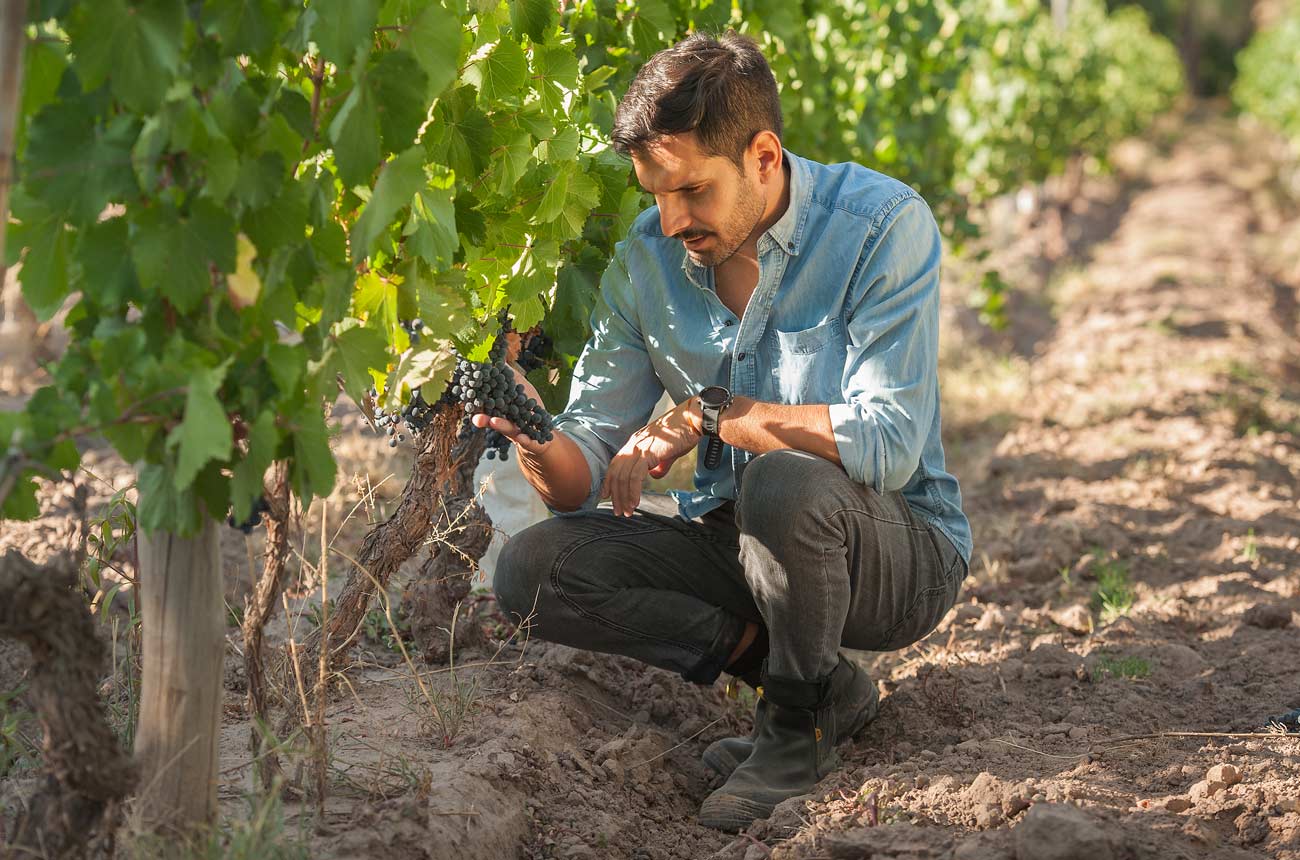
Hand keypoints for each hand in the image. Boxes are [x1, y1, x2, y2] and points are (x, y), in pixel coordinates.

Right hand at [468, 361, 549, 454]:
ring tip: (494, 422)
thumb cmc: (528, 405)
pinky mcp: (528, 440)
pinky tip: (522, 437)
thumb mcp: (520, 384)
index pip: (485, 402)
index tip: (469, 392)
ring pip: (505, 429)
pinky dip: (523, 439)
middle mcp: (503, 419)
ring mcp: (515, 431)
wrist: (544, 429)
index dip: (477, 398)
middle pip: (490, 418)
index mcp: (498, 406)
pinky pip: (525, 440)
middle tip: (474, 414)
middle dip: (483, 417)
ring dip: (499, 425)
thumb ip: (506, 372)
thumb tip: (493, 353)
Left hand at [601, 398, 702, 516]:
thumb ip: (659, 465)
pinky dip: (633, 491)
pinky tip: (635, 502)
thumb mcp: (667, 453)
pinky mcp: (648, 453)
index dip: (610, 482)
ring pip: (623, 477)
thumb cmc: (683, 434)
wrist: (692, 420)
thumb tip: (654, 476)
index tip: (608, 497)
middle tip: (620, 511)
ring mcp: (639, 448)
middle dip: (616, 495)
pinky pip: (635, 476)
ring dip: (624, 497)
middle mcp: (633, 445)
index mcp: (635, 443)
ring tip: (628, 511)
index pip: (615, 465)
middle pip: (616, 473)